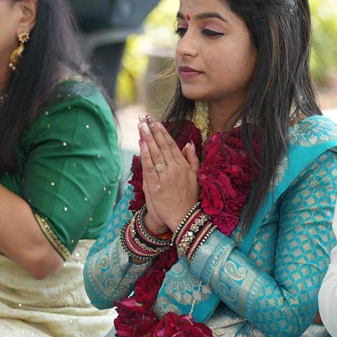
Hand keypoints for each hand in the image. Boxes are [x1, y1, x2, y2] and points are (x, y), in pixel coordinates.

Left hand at [138, 115, 199, 233]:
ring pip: (155, 153)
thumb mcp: (195, 178)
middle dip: (153, 131)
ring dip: (147, 138)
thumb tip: (188, 144)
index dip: (163, 132)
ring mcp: (164, 177)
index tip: (156, 122)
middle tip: (145, 118)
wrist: (183, 218)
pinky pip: (149, 167)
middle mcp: (174, 169)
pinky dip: (145, 154)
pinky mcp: (155, 186)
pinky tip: (141, 143)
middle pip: (162, 146)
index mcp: (184, 166)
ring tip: (141, 125)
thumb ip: (192, 160)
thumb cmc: (189, 199)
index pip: (171, 145)